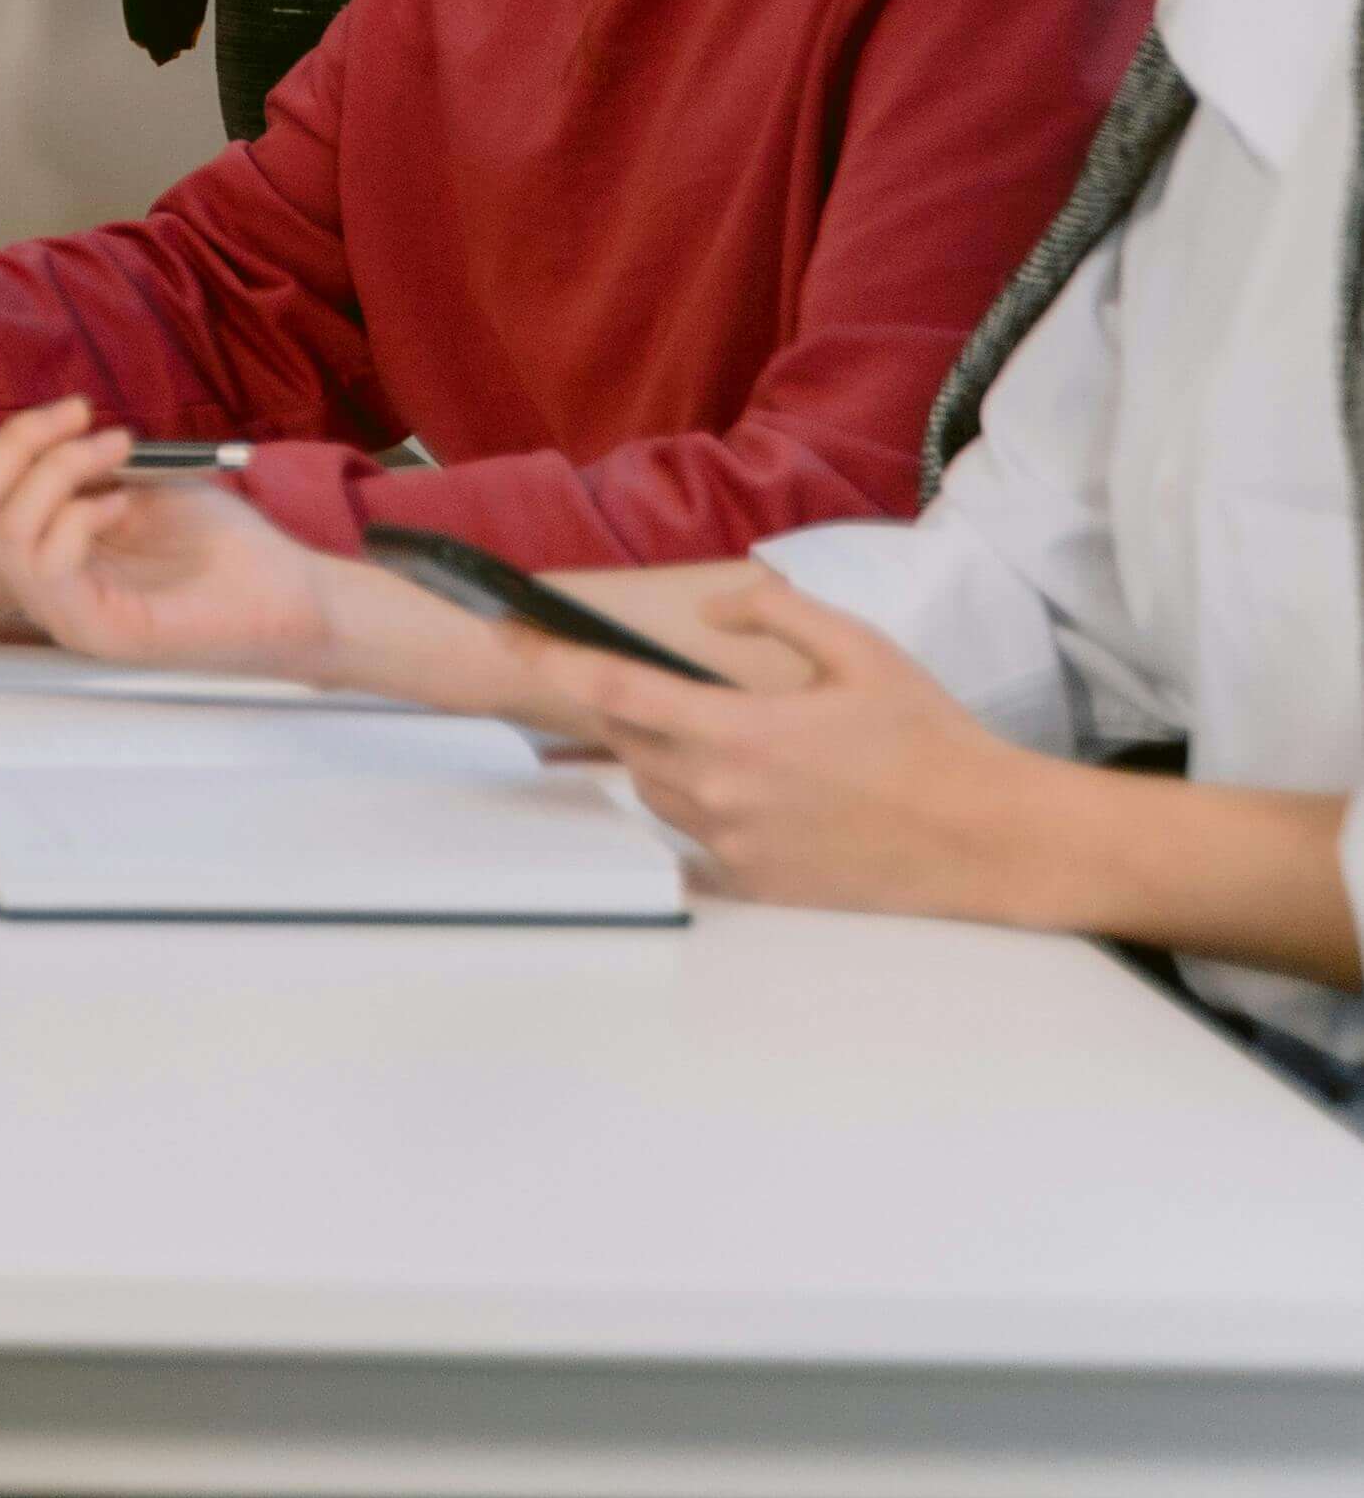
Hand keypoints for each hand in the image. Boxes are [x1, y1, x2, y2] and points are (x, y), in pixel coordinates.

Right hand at [0, 378, 349, 680]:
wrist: (292, 597)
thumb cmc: (224, 545)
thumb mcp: (142, 480)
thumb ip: (87, 462)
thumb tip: (50, 423)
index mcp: (47, 544)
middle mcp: (42, 581)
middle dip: (19, 442)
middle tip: (79, 413)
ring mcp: (63, 611)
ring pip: (7, 527)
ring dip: (60, 468)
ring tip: (119, 448)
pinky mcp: (95, 629)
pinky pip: (48, 562)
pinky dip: (79, 515)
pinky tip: (123, 503)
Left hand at [514, 574, 1063, 921]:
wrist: (991, 839)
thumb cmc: (930, 740)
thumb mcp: (859, 648)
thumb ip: (774, 612)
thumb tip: (715, 611)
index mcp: (738, 732)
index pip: (611, 688)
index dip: (548, 656)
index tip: (506, 630)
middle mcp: (722, 795)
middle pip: (627, 741)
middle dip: (626, 706)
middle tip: (663, 686)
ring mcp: (736, 848)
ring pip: (656, 791)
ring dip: (664, 757)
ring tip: (727, 736)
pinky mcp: (757, 885)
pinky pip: (693, 842)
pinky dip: (699, 809)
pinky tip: (742, 794)